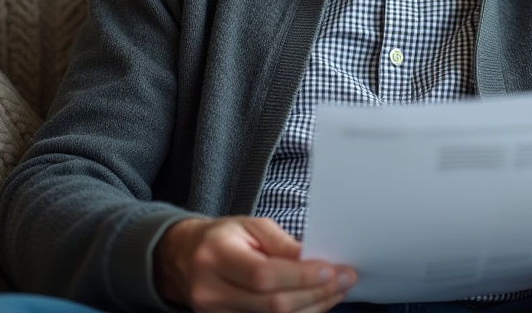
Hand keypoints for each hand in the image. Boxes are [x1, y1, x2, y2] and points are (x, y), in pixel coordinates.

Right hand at [154, 216, 356, 312]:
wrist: (186, 258)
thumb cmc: (223, 237)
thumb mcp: (251, 226)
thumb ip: (282, 244)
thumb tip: (315, 260)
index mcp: (216, 256)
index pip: (263, 275)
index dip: (300, 276)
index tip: (331, 269)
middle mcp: (211, 291)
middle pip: (271, 305)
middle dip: (315, 294)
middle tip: (344, 280)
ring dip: (312, 308)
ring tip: (336, 291)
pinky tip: (315, 305)